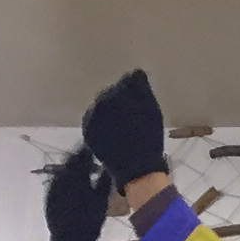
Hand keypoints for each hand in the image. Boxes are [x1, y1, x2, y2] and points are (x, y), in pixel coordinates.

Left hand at [45, 146, 106, 240]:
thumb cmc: (90, 223)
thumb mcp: (101, 202)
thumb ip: (104, 182)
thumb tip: (106, 167)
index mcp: (76, 178)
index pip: (80, 158)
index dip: (86, 152)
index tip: (92, 149)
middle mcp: (61, 180)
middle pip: (69, 162)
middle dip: (77, 159)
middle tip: (86, 158)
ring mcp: (52, 188)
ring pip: (61, 172)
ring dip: (70, 169)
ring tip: (79, 171)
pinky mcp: (48, 196)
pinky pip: (56, 183)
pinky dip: (63, 180)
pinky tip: (71, 184)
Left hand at [82, 69, 166, 189]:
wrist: (136, 168)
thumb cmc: (148, 138)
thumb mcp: (151, 110)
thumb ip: (141, 88)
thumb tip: (136, 72)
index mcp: (114, 94)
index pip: (123, 84)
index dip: (132, 92)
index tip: (139, 102)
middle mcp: (98, 103)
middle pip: (109, 96)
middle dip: (119, 101)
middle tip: (131, 115)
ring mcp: (90, 119)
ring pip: (101, 108)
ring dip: (110, 112)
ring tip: (123, 125)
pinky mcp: (88, 132)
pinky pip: (94, 122)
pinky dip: (102, 124)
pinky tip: (114, 132)